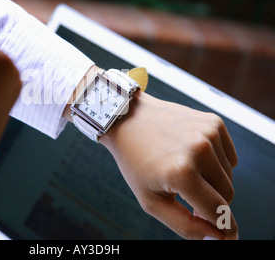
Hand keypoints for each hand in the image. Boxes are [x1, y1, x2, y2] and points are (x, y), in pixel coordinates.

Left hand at [100, 91, 237, 239]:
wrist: (128, 120)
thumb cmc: (136, 162)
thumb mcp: (151, 201)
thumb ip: (186, 225)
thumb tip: (218, 237)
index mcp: (181, 172)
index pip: (218, 210)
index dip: (224, 227)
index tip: (227, 235)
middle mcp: (199, 150)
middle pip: (227, 193)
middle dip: (210, 200)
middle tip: (186, 194)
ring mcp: (208, 133)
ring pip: (229, 176)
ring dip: (212, 180)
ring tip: (184, 170)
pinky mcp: (213, 122)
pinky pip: (229, 157)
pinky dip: (216, 162)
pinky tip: (192, 156)